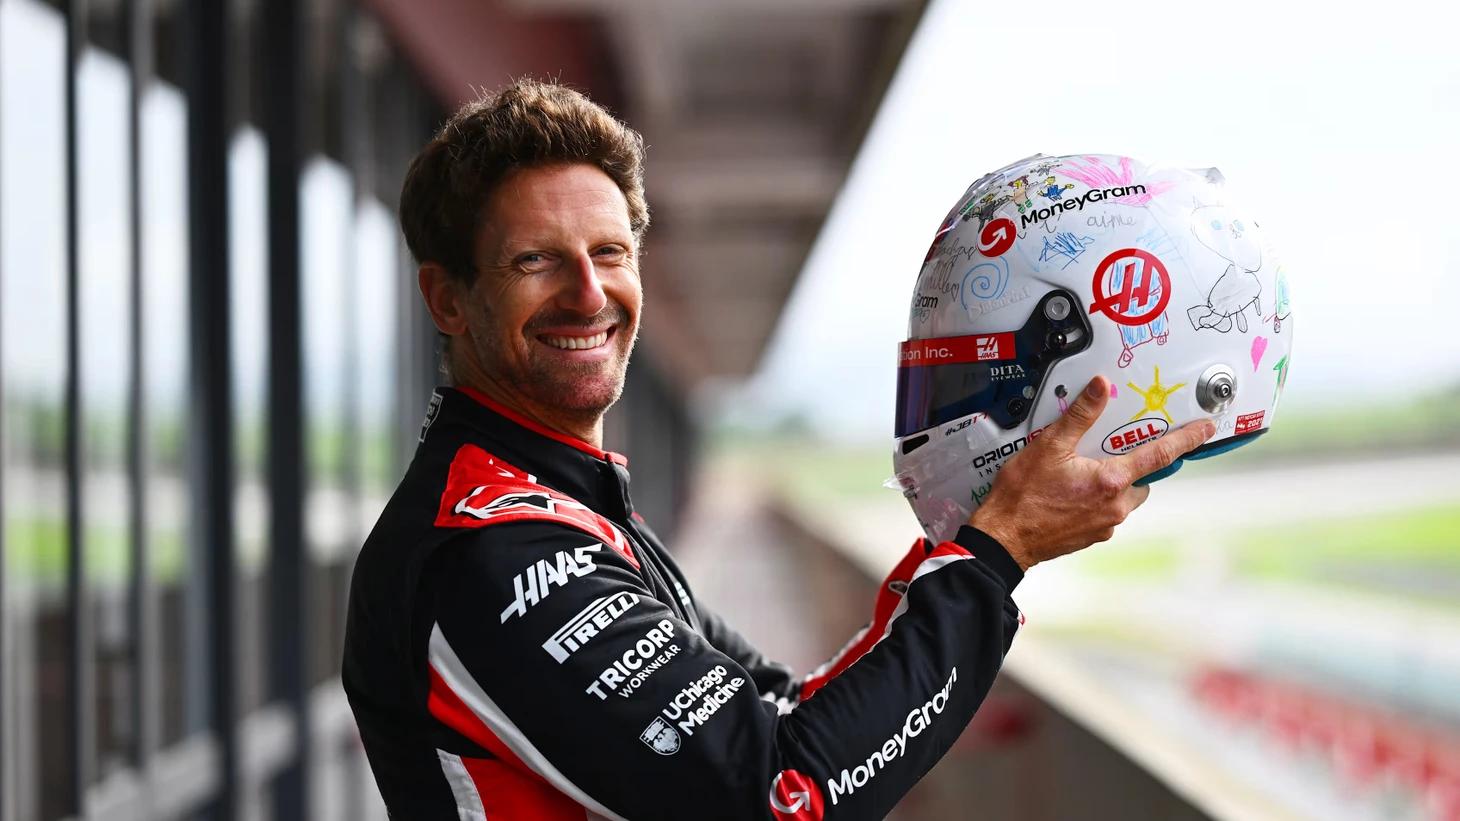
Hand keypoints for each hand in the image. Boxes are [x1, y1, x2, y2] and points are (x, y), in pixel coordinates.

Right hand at [969, 375, 1215, 571]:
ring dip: (1112, 484)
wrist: (1003, 538)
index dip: (1186, 439)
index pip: (1159, 455)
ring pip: (1124, 497)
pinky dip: (1096, 500)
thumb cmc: (1022, 497)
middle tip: (1105, 452)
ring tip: (1079, 475)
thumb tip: (1101, 388)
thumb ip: (1079, 415)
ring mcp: (1105, 525)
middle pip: (1141, 478)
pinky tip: (1069, 494)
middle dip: (1131, 464)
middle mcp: (1115, 506)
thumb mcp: (1049, 446)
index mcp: (1110, 481)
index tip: (1206, 429)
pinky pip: (1106, 512)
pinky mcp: (1092, 536)